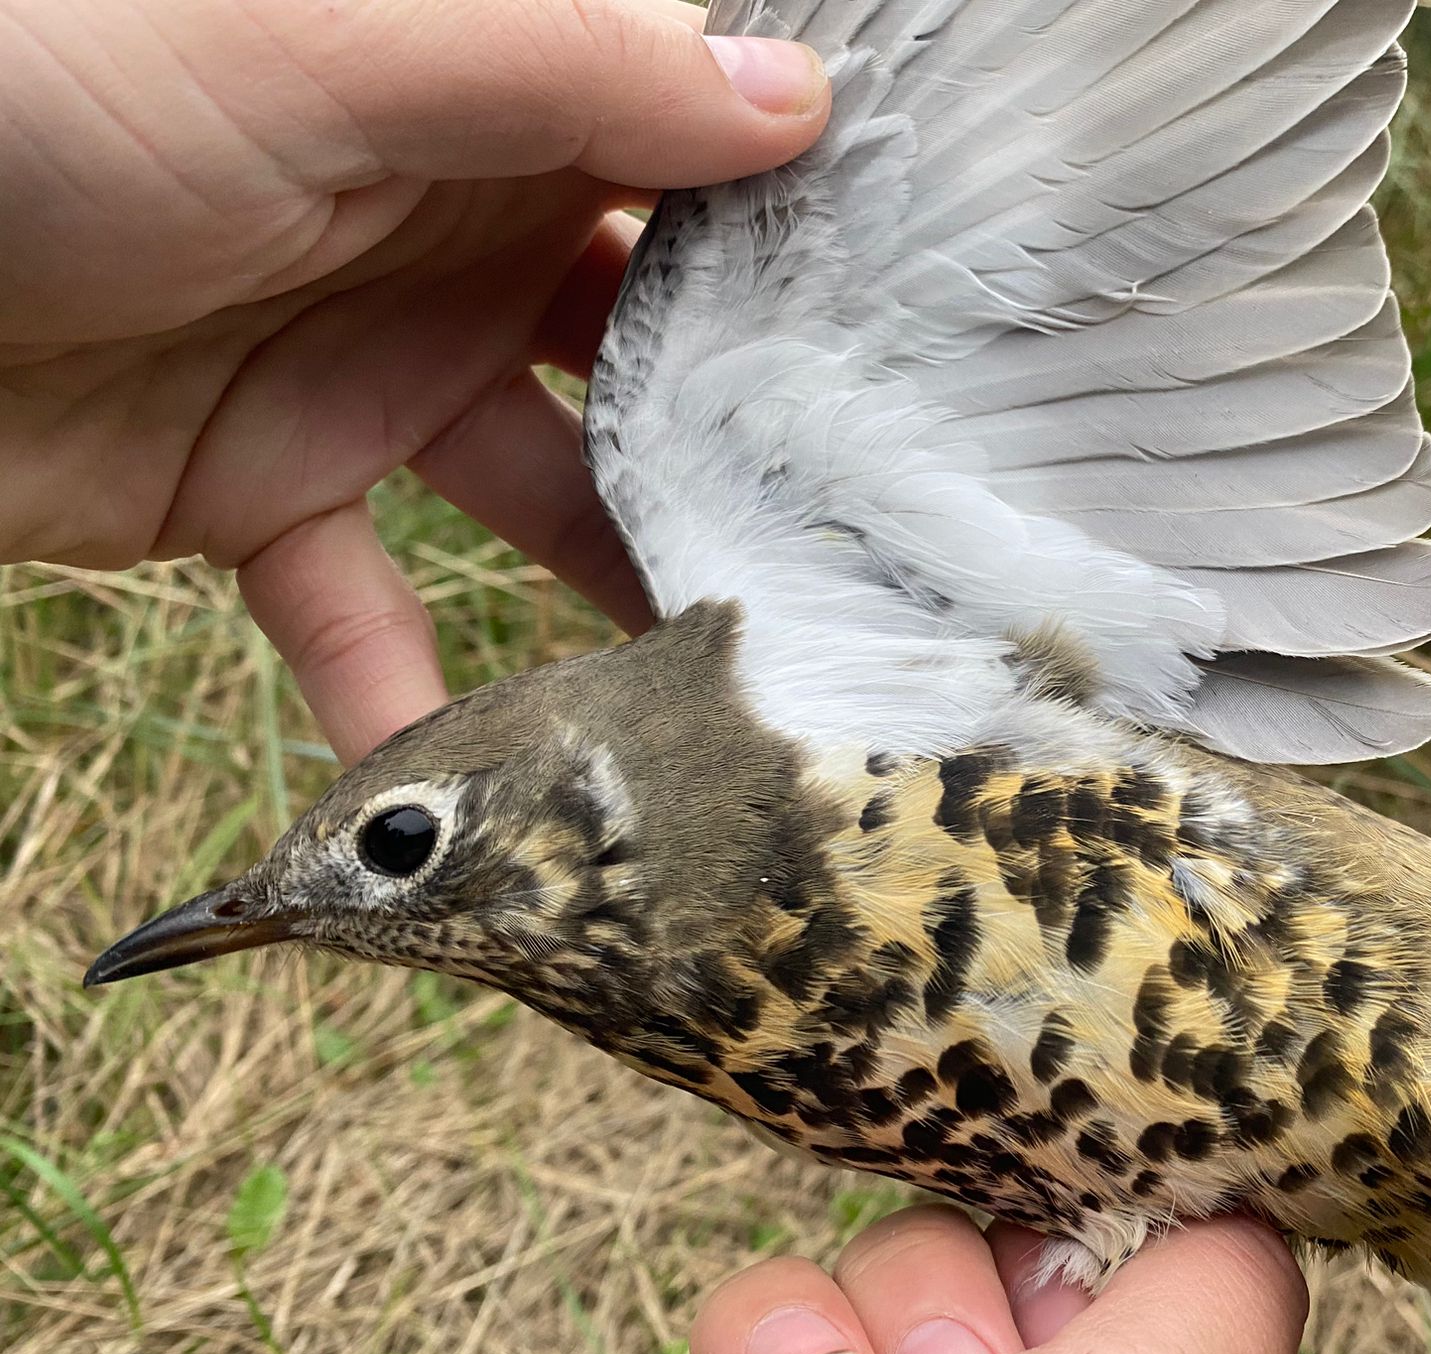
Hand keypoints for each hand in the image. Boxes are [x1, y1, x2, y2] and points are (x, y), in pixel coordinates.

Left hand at [0, 0, 828, 761]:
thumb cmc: (43, 87)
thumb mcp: (317, 50)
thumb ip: (556, 69)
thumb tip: (796, 103)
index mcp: (487, 105)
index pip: (692, 171)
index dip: (810, 255)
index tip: (937, 360)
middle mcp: (453, 239)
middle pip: (646, 359)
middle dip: (745, 445)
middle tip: (869, 552)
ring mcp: (365, 373)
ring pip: (540, 502)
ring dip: (619, 593)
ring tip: (734, 692)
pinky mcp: (263, 491)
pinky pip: (363, 614)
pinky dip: (407, 704)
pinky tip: (478, 799)